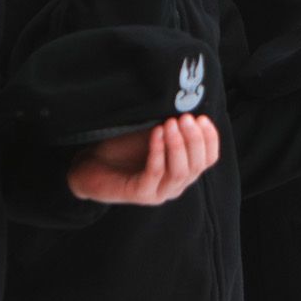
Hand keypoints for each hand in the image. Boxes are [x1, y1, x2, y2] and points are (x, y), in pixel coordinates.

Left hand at [67, 114, 220, 204]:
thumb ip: (173, 126)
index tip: (202, 118)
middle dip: (194, 139)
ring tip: (169, 124)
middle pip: (197, 165)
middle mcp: (175, 184)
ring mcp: (159, 193)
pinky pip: (155, 173)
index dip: (210, 139)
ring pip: (180, 172)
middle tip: (184, 118)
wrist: (91, 163)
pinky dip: (158, 152)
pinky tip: (155, 134)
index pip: (209, 159)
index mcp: (184, 170)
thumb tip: (190, 105)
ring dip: (177, 145)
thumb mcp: (154, 133)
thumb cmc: (124, 146)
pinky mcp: (140, 195)